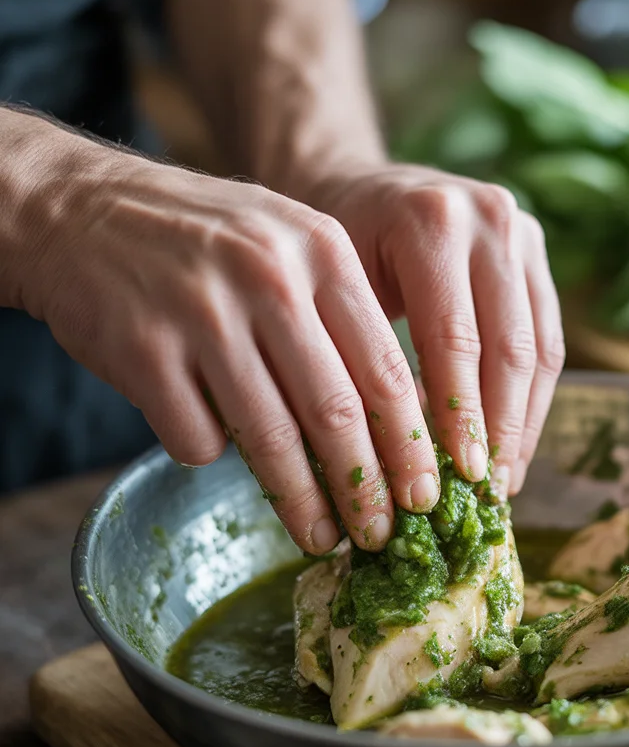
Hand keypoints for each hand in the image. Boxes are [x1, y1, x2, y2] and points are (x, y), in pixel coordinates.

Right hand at [29, 147, 439, 553]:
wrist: (86, 209)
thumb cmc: (212, 244)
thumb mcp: (292, 250)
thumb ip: (345, 322)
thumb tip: (401, 428)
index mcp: (324, 253)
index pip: (385, 369)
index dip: (410, 445)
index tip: (424, 496)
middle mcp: (269, 278)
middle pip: (336, 411)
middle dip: (365, 487)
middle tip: (381, 535)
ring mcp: (203, 313)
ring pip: (270, 436)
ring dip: (301, 501)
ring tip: (321, 537)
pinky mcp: (143, 348)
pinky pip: (196, 435)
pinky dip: (212, 455)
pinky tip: (216, 450)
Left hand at [306, 164, 565, 499]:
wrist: (354, 184)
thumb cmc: (333, 248)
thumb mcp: (338, 293)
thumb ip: (372, 361)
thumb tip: (399, 465)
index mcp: (430, 220)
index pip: (454, 339)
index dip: (461, 416)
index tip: (460, 479)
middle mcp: (487, 217)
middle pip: (507, 346)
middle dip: (500, 429)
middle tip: (488, 490)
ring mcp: (520, 230)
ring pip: (538, 347)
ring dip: (525, 421)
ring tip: (507, 478)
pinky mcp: (537, 251)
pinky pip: (548, 338)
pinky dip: (534, 397)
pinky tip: (516, 442)